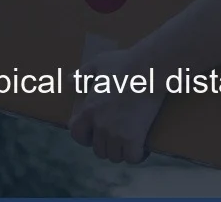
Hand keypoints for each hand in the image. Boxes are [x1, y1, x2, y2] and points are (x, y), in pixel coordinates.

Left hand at [67, 49, 163, 165]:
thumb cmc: (125, 62)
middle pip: (98, 149)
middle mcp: (100, 125)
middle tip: (117, 136)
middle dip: (106, 145)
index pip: (76, 134)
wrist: (149, 68)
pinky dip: (137, 155)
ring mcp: (117, 134)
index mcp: (89, 109)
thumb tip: (70, 79)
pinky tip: (141, 148)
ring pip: (114, 156)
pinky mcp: (134, 137)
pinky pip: (132, 157)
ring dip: (121, 151)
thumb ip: (84, 73)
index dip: (84, 136)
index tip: (92, 133)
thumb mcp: (100, 62)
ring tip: (129, 142)